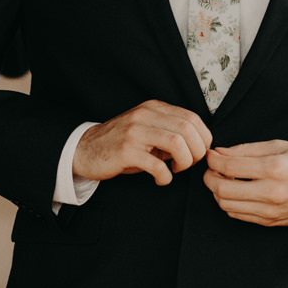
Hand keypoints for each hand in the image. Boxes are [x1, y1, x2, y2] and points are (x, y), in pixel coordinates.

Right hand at [74, 100, 212, 186]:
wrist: (85, 149)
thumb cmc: (122, 144)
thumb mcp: (147, 129)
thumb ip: (170, 130)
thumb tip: (200, 145)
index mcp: (154, 108)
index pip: (192, 118)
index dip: (203, 138)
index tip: (197, 153)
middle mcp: (145, 116)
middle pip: (188, 129)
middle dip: (196, 152)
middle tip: (187, 165)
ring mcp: (135, 132)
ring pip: (177, 142)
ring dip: (184, 162)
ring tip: (175, 170)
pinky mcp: (125, 151)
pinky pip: (157, 165)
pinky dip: (165, 177)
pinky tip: (161, 180)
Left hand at [204, 140, 287, 226]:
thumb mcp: (281, 146)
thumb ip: (248, 150)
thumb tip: (221, 153)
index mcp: (274, 169)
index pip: (229, 166)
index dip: (213, 160)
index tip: (211, 155)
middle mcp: (270, 192)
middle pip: (221, 189)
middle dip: (209, 177)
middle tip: (211, 169)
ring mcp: (270, 211)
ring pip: (226, 205)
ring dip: (217, 192)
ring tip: (223, 179)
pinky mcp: (271, 222)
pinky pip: (238, 215)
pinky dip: (229, 204)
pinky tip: (235, 192)